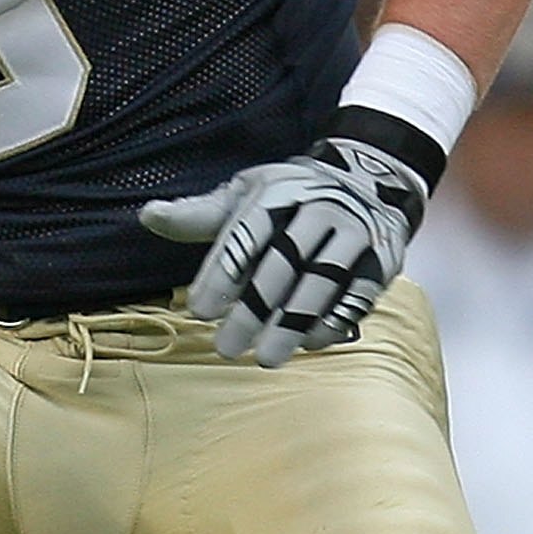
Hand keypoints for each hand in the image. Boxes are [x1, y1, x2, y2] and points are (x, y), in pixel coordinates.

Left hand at [141, 134, 429, 367]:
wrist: (370, 174)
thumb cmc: (289, 194)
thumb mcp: (245, 194)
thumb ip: (200, 214)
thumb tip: (149, 216)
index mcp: (280, 191)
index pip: (247, 235)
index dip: (222, 273)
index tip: (199, 312)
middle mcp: (321, 207)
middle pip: (284, 263)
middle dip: (254, 309)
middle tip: (226, 348)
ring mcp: (356, 232)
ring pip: (323, 282)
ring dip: (293, 324)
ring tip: (265, 359)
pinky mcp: (383, 257)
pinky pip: (359, 294)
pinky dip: (333, 322)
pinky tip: (309, 345)